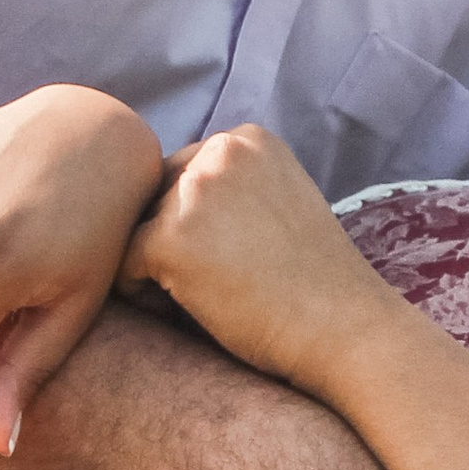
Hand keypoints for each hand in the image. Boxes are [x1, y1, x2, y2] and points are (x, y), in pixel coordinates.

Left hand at [118, 123, 385, 394]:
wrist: (345, 331)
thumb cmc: (316, 285)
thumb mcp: (280, 204)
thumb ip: (231, 189)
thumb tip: (159, 201)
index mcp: (248, 138)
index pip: (182, 172)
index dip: (194, 222)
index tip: (231, 259)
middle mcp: (219, 150)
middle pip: (152, 197)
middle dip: (167, 238)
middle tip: (214, 283)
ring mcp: (193, 192)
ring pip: (135, 229)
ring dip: (153, 266)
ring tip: (202, 298)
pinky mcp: (169, 238)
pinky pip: (122, 266)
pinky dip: (140, 294)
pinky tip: (184, 312)